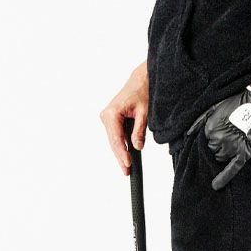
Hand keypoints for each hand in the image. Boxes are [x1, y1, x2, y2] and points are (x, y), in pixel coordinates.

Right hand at [99, 60, 148, 175]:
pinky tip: (125, 156)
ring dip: (120, 153)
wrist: (141, 79)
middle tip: (126, 172)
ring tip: (126, 167)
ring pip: (114, 140)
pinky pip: (115, 135)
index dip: (122, 154)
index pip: (116, 139)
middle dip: (121, 157)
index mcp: (112, 113)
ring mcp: (107, 117)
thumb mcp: (144, 112)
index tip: (127, 164)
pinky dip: (120, 145)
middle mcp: (106, 115)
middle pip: (113, 142)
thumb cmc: (142, 91)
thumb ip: (139, 131)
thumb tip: (137, 147)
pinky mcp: (112, 119)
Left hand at [187, 84, 250, 190]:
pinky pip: (231, 169)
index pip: (204, 142)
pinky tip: (216, 185)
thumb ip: (199, 121)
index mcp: (210, 129)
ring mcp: (232, 147)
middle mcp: (219, 140)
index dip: (210, 139)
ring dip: (222, 154)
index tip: (216, 135)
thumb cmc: (238, 102)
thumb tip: (187, 133)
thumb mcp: (214, 106)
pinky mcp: (244, 153)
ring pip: (220, 158)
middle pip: (211, 151)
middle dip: (216, 146)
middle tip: (225, 138)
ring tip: (231, 145)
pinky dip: (223, 178)